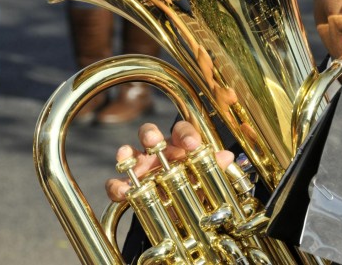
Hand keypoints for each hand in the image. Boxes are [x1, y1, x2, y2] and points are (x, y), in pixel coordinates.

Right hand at [105, 120, 234, 201]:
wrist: (183, 210)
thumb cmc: (196, 184)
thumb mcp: (207, 177)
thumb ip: (215, 166)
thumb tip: (226, 156)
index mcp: (180, 146)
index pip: (182, 131)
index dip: (186, 134)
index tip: (191, 145)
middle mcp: (159, 152)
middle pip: (150, 134)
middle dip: (150, 135)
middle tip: (154, 142)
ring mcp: (141, 167)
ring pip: (129, 152)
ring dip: (126, 152)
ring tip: (126, 157)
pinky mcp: (129, 186)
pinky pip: (115, 183)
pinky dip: (116, 186)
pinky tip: (123, 191)